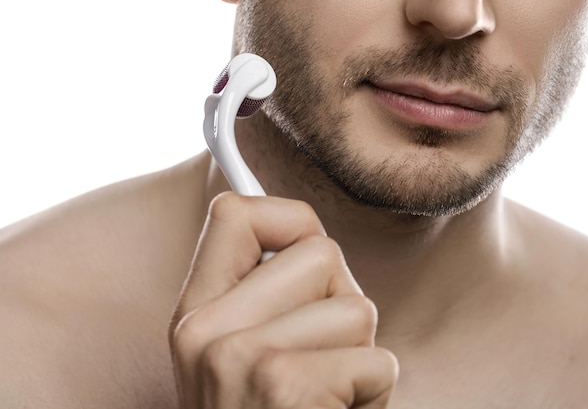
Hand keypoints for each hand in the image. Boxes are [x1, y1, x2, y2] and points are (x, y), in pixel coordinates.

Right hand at [168, 192, 397, 407]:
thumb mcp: (242, 360)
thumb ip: (266, 297)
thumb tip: (309, 233)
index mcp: (196, 314)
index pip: (235, 214)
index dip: (289, 219)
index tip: (305, 250)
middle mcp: (204, 330)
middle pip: (322, 253)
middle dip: (343, 304)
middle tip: (320, 359)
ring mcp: (240, 358)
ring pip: (357, 307)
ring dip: (360, 358)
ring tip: (326, 397)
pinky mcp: (285, 386)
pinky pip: (375, 360)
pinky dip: (372, 396)